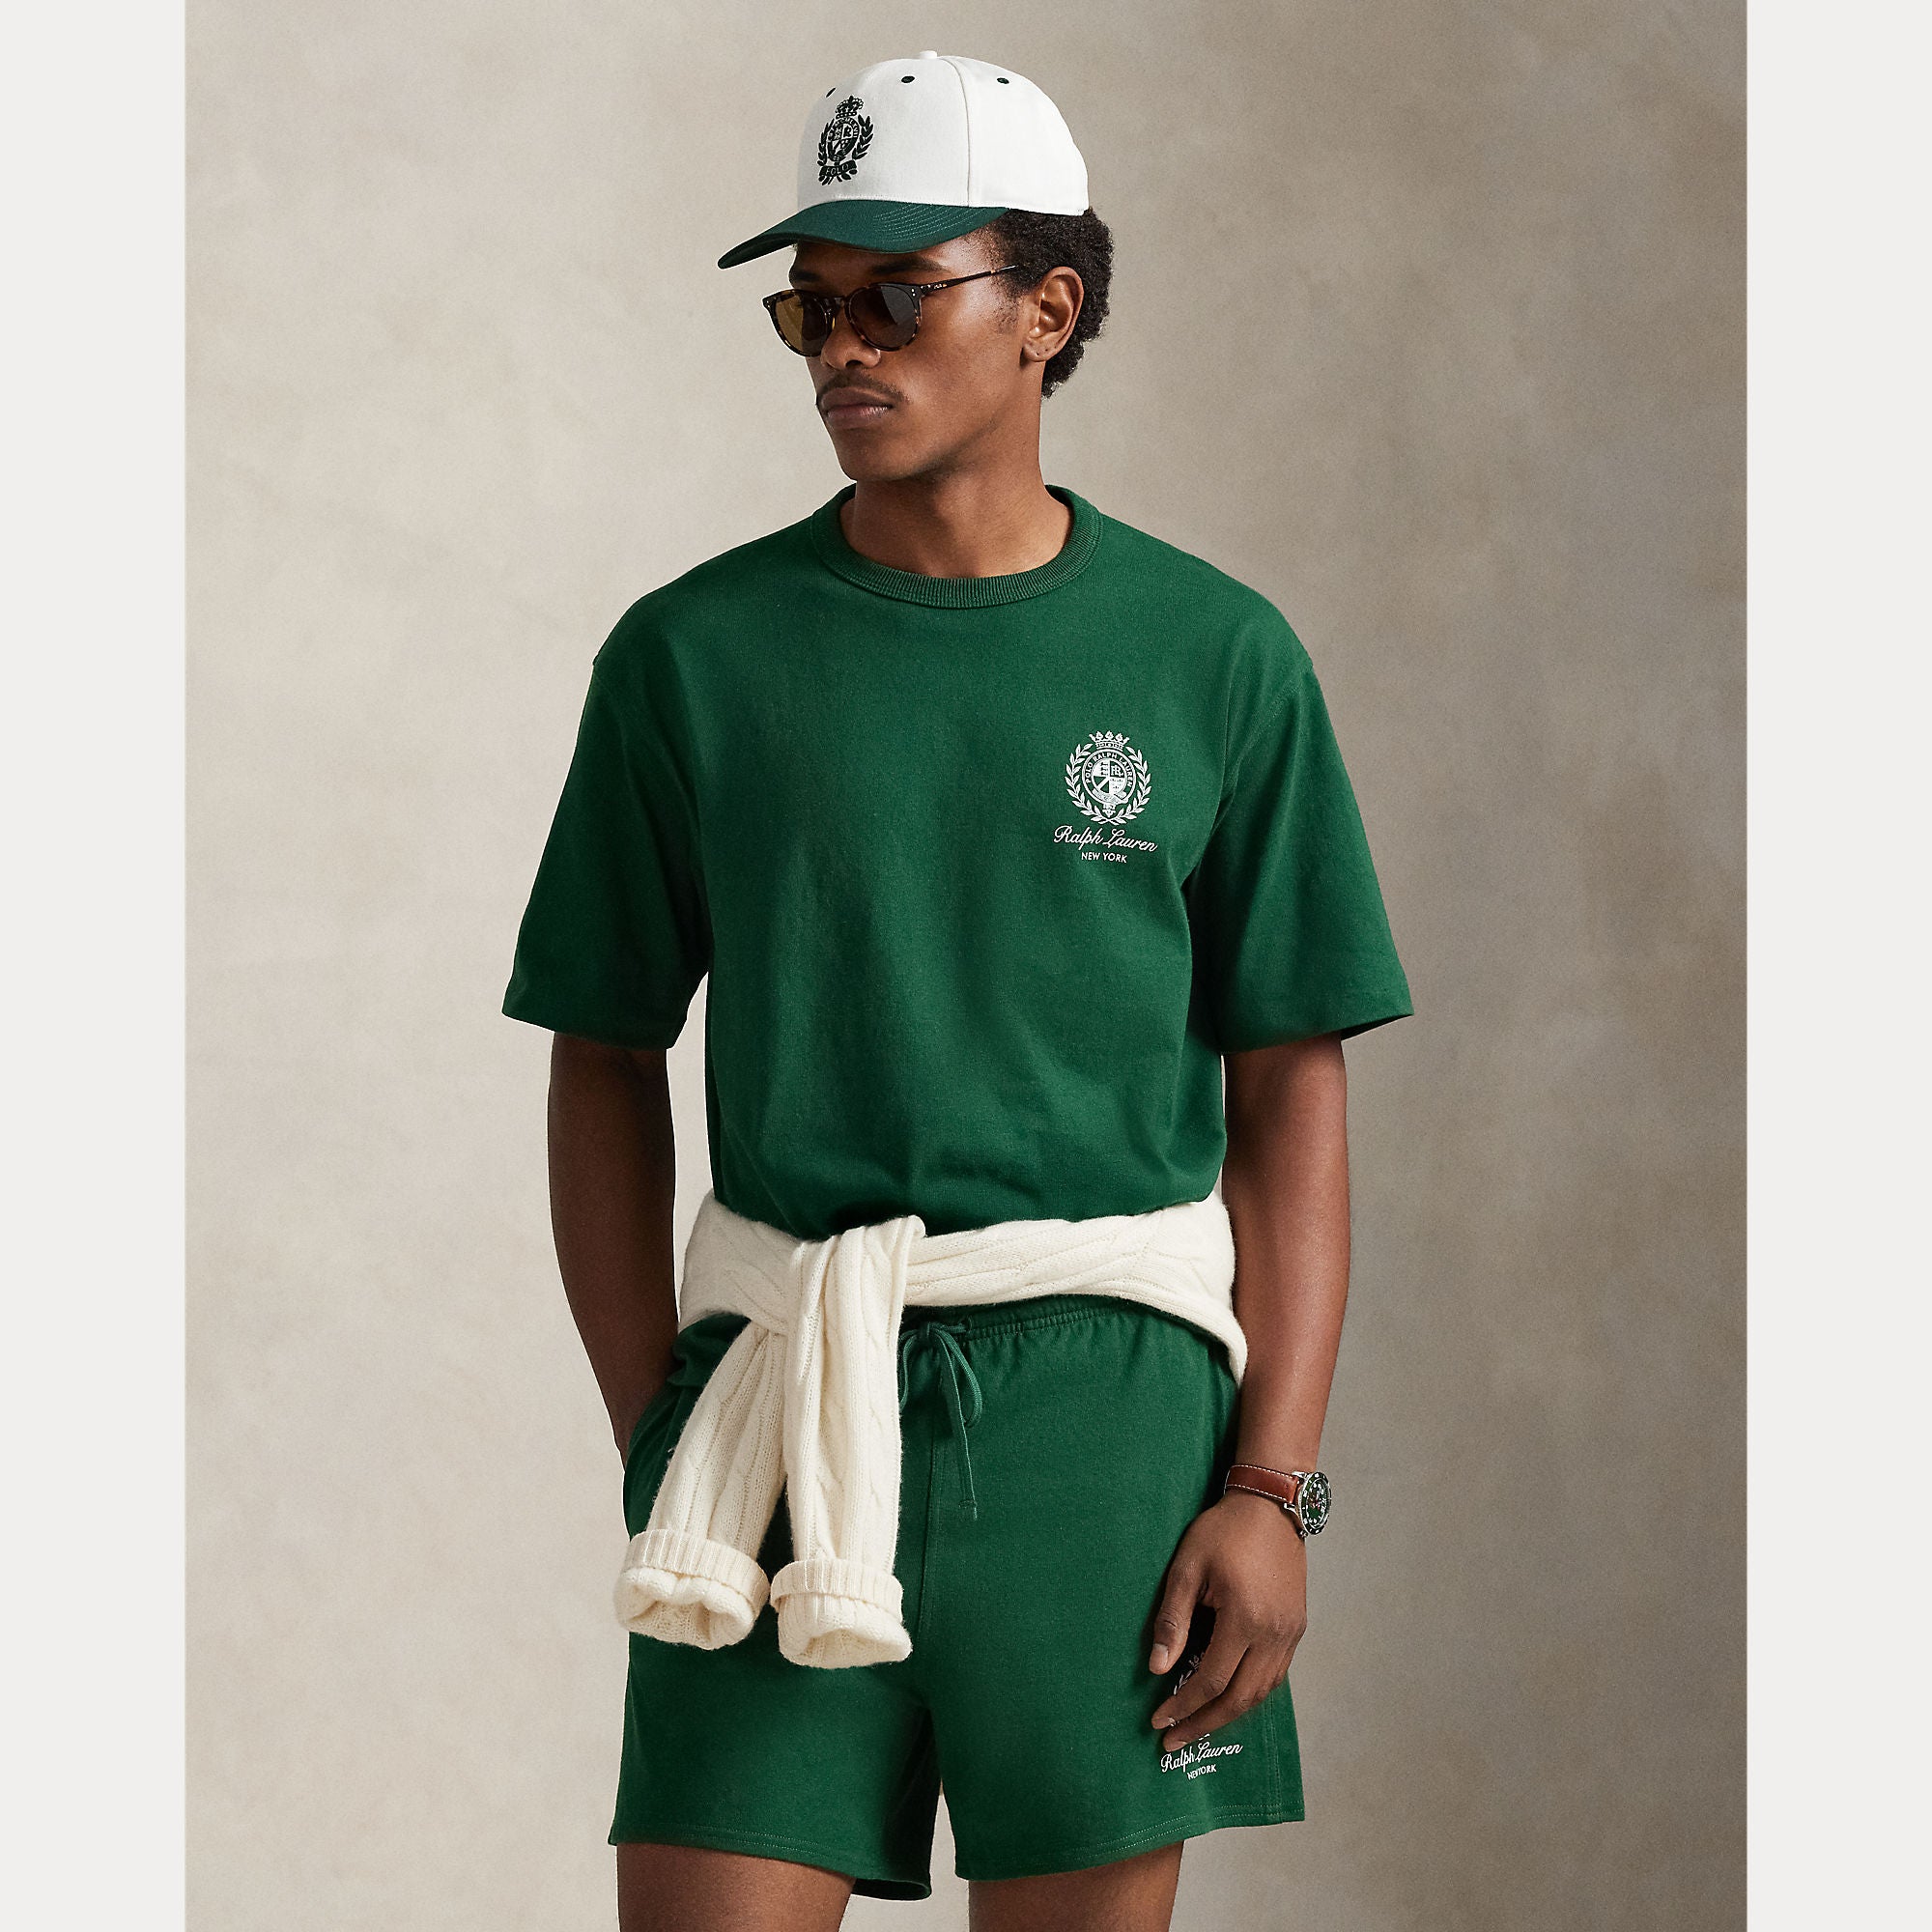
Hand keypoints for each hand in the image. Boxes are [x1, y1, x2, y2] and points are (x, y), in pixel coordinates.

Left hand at [1146, 1489, 1307, 1752]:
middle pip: (1240, 1698)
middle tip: (1174, 1741)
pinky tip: (1228, 1698)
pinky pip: (1275, 1676)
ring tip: (1198, 1726)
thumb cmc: (1223, 1532)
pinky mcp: (1297, 1628)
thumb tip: (1157, 1669)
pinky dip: (1250, 1693)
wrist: (1270, 1505)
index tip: (1158, 1721)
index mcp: (1245, 1619)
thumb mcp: (1187, 1568)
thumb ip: (1173, 1621)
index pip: (1212, 1680)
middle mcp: (1274, 1634)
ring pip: (1261, 1692)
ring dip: (1229, 1714)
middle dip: (1205, 1723)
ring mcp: (1290, 1633)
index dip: (1184, 1705)